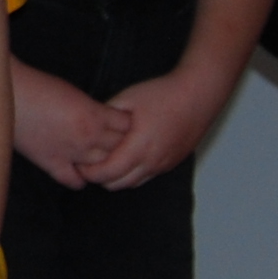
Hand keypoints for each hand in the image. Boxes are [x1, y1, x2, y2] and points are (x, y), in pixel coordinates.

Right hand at [11, 62, 129, 189]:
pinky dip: (80, 180)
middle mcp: (88, 137)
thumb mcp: (74, 93)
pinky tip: (79, 172)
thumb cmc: (39, 85)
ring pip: (101, 167)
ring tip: (100, 159)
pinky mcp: (51, 163)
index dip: (127, 125)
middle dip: (120, 145)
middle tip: (115, 142)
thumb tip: (101, 120)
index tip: (123, 124)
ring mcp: (70, 153)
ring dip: (102, 163)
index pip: (127, 127)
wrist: (12, 93)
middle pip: (119, 148)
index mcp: (95, 115)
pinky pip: (75, 181)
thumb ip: (92, 110)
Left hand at [77, 68, 217, 188]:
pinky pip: (146, 177)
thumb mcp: (128, 98)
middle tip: (87, 164)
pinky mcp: (171, 163)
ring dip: (115, 178)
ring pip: (132, 184)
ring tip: (103, 162)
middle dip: (99, 177)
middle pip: (117, 184)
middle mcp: (152, 161)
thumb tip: (90, 126)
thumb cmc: (164, 94)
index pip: (107, 173)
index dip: (89, 172)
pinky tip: (124, 160)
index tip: (78, 163)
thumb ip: (107, 116)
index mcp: (139, 146)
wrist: (198, 95)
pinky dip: (131, 175)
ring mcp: (163, 164)